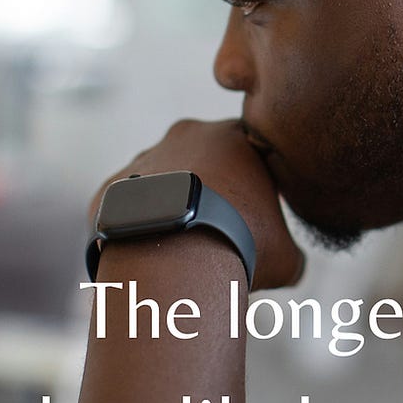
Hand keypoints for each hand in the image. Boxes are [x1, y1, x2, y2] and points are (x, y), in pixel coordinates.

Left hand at [90, 119, 305, 288]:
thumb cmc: (239, 246)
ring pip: (161, 182)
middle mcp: (185, 136)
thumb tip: (292, 265)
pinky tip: (150, 255)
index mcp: (233, 137)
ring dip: (170, 207)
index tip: (253, 216)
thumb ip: (291, 251)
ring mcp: (143, 160)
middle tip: (217, 232)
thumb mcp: (285, 255)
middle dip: (210, 192)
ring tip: (181, 250)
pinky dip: (139, 227)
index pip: (250, 152)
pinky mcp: (111, 188)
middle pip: (202, 162)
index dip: (255, 184)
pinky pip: (128, 207)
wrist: (176, 259)